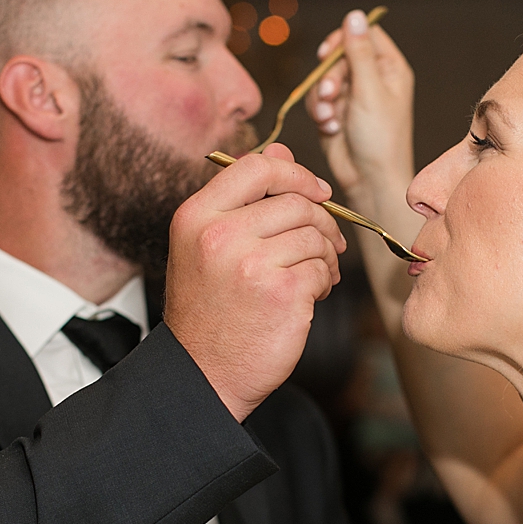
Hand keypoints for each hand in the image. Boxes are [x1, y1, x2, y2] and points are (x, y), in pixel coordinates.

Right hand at [166, 145, 345, 420]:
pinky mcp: (282, 294)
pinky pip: (322, 269)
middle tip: (325, 243)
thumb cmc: (207, 310)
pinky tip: (311, 296)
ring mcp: (251, 264)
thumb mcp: (206, 244)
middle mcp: (219, 235)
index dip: (295, 173)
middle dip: (321, 222)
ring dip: (325, 255)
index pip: (257, 166)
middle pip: (296, 202)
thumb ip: (242, 197)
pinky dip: (324, 282)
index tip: (315, 192)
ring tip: (315, 274)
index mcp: (197, 216)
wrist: (203, 374)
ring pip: (314, 236)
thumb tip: (281, 150)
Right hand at [305, 9, 415, 223]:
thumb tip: (354, 15)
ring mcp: (352, 96)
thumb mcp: (370, 91)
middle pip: (338, 55)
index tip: (327, 54)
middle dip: (329, 76)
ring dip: (321, 98)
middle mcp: (371, 78)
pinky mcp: (335, 112)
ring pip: (323, 78)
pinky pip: (316, 99)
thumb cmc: (381, 139)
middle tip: (331, 94)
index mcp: (389, 68)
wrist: (369, 180)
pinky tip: (330, 127)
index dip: (343, 39)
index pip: (364, 34)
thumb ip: (358, 52)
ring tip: (329, 118)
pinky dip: (320, 112)